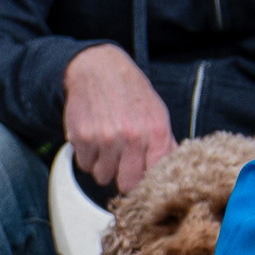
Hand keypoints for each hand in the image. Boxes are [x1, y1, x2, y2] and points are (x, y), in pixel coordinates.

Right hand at [65, 44, 175, 199]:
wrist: (99, 70)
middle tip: (121, 163)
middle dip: (122, 177)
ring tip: (106, 147)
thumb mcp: (156, 112)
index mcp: (156, 131)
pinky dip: (87, 157)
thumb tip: (171, 167)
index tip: (141, 178)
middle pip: (126, 183)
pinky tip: (93, 140)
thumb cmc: (129, 92)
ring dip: (102, 167)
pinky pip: (84, 165)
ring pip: (102, 176)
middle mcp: (132, 137)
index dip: (146, 181)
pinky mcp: (83, 139)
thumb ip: (164, 142)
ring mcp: (106, 139)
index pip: (154, 175)